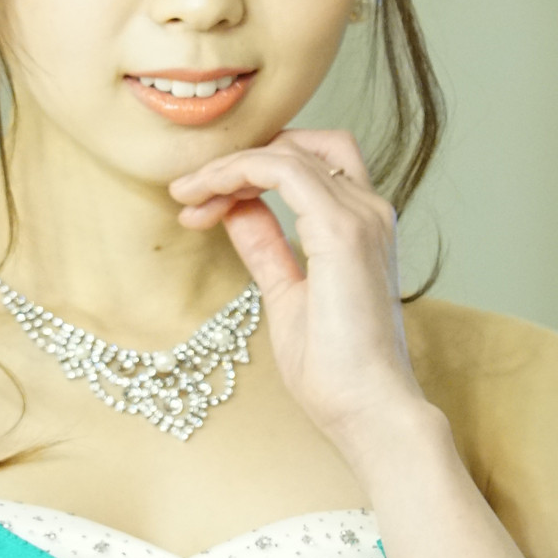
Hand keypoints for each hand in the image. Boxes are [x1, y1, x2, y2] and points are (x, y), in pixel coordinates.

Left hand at [168, 129, 429, 460]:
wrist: (369, 411)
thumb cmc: (336, 370)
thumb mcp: (286, 296)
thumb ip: (266, 248)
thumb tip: (237, 211)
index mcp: (360, 227)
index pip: (309, 165)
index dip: (250, 172)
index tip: (200, 206)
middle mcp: (368, 211)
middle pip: (302, 145)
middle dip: (241, 159)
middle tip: (191, 193)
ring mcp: (360, 216)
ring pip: (287, 152)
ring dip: (228, 167)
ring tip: (188, 196)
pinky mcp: (342, 229)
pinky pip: (282, 170)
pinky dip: (238, 172)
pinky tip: (206, 196)